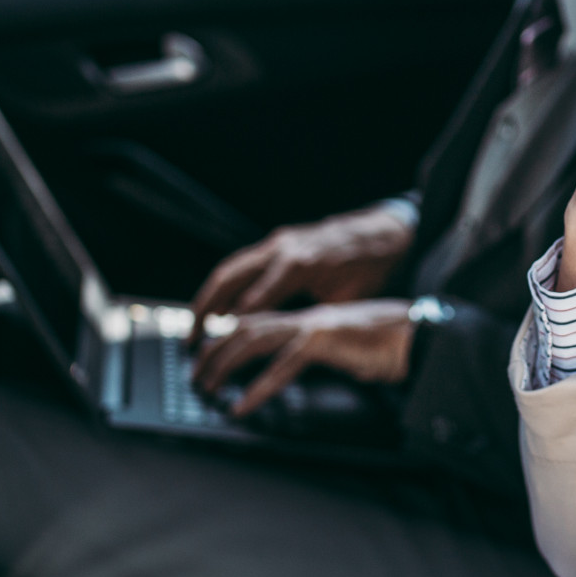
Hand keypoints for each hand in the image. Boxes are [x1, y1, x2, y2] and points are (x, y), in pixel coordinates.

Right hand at [189, 205, 416, 319]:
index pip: (257, 296)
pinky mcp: (279, 243)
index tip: (220, 345)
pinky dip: (226, 288)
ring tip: (195, 328)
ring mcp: (278, 242)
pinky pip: (243, 266)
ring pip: (231, 269)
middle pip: (229, 277)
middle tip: (191, 340)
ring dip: (209, 298)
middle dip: (206, 309)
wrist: (384, 231)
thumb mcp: (347, 297)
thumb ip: (316, 315)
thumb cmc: (370, 266)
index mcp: (299, 263)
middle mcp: (282, 248)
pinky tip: (219, 310)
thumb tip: (294, 340)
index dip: (237, 322)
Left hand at [190, 299, 414, 415]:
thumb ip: (310, 356)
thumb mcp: (338, 352)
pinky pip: (281, 367)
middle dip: (211, 354)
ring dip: (223, 367)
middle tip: (194, 379)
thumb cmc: (384, 347)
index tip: (203, 360)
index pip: (251, 324)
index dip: (222, 340)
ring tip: (208, 391)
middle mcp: (301, 319)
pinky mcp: (322, 342)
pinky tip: (242, 407)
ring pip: (251, 341)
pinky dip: (257, 388)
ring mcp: (310, 327)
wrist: (416, 337)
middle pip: (241, 329)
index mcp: (303, 320)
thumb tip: (285, 372)